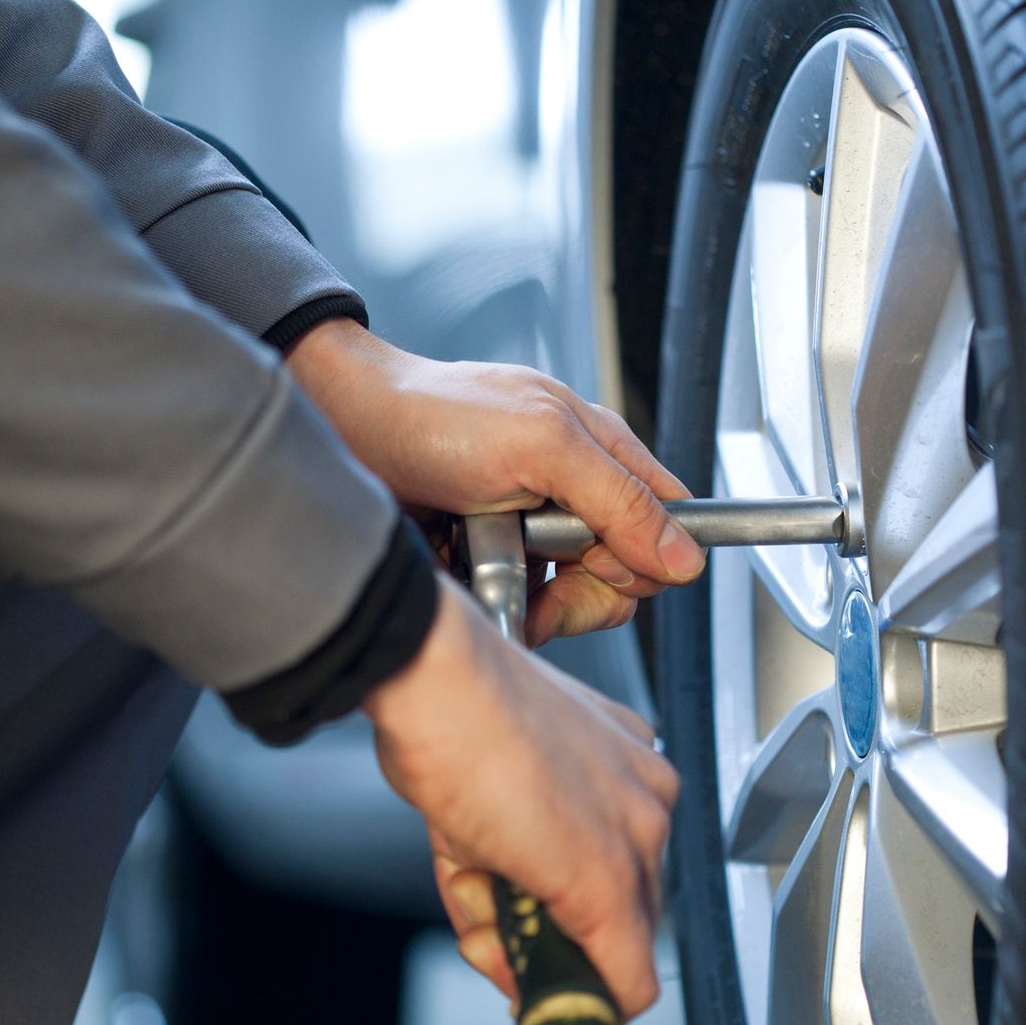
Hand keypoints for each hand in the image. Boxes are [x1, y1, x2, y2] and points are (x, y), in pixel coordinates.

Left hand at [288, 318, 704, 644]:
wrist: (344, 429)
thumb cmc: (432, 414)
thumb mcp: (542, 445)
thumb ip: (619, 499)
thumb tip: (681, 557)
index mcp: (600, 454)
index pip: (667, 525)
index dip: (644, 558)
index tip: (598, 562)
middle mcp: (572, 495)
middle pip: (621, 577)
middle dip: (582, 591)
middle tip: (533, 566)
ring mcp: (530, 533)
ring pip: (570, 603)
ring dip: (531, 601)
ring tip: (484, 566)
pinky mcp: (490, 563)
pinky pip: (518, 610)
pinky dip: (496, 607)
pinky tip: (465, 578)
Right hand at [362, 577, 677, 1021]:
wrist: (437, 680)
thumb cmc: (449, 711)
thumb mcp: (481, 799)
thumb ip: (496, 871)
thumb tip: (497, 933)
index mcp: (622, 760)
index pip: (615, 862)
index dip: (564, 909)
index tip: (524, 924)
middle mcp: (644, 796)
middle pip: (620, 910)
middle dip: (546, 941)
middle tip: (488, 935)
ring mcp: (635, 838)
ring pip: (612, 948)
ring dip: (529, 956)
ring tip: (471, 896)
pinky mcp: (607, 883)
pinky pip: (624, 977)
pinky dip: (586, 1007)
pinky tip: (535, 999)